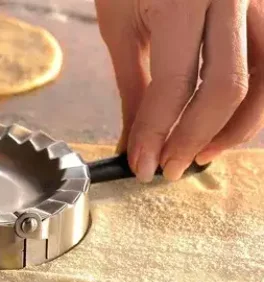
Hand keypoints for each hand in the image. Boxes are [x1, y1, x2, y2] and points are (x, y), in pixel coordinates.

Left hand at [95, 0, 261, 181]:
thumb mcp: (121, 24)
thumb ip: (134, 86)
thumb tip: (137, 141)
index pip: (175, 85)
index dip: (158, 133)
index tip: (142, 166)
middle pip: (228, 86)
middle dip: (195, 137)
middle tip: (169, 168)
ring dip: (238, 125)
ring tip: (202, 152)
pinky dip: (255, 97)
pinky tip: (228, 120)